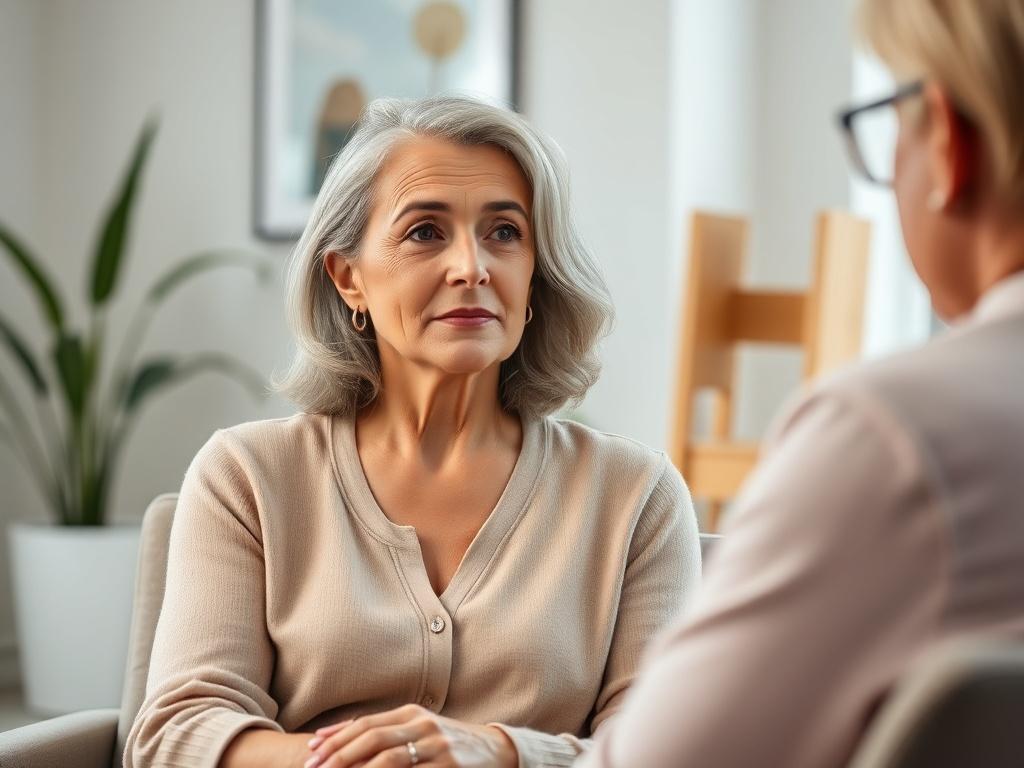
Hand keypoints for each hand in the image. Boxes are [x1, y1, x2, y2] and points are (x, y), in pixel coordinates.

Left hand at [303, 704, 517, 767]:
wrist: (494, 751)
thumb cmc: (447, 742)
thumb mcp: (418, 730)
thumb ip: (384, 731)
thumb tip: (335, 735)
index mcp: (412, 713)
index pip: (366, 723)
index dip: (336, 737)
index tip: (311, 751)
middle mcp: (422, 725)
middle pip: (372, 738)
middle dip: (339, 755)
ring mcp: (436, 747)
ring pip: (387, 759)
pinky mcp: (447, 767)